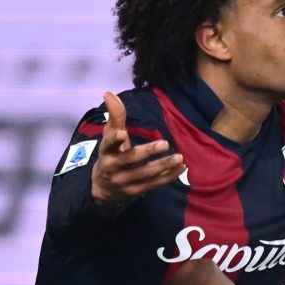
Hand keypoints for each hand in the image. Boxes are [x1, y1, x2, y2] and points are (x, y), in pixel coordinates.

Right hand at [91, 92, 184, 207]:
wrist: (103, 190)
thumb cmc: (110, 155)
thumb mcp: (110, 136)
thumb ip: (115, 116)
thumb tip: (109, 93)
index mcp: (106, 151)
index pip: (108, 144)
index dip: (114, 139)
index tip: (122, 134)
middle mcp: (112, 167)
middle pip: (130, 160)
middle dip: (147, 152)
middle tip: (165, 143)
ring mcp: (124, 182)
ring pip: (145, 174)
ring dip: (163, 166)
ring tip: (179, 157)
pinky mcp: (135, 192)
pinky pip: (154, 185)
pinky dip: (168, 176)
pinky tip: (181, 167)